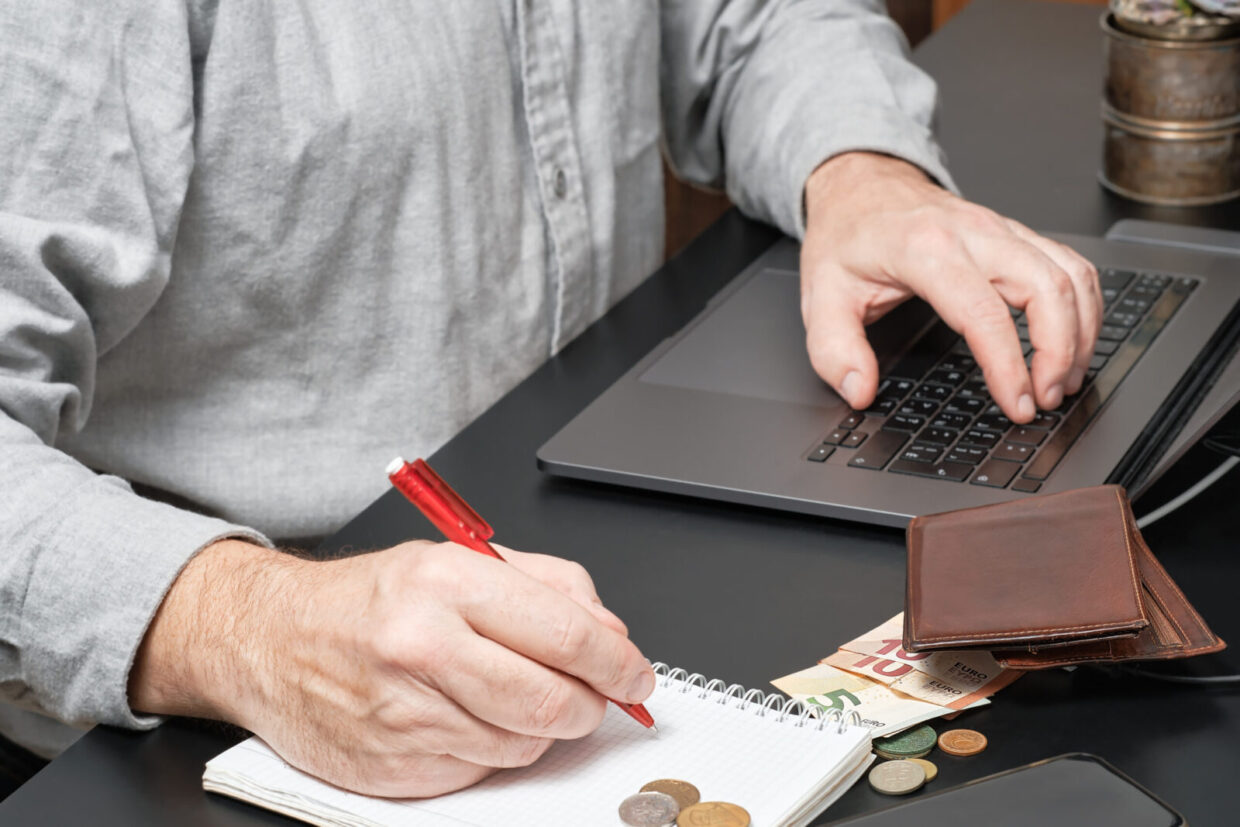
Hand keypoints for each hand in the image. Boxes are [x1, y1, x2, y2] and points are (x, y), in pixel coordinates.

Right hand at [129, 539, 653, 796]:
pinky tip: (470, 717)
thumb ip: (547, 588)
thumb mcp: (458, 561)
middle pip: (551, 702)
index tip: (636, 675)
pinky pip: (480, 771)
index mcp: (447, 584)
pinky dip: (495, 750)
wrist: (268, 640)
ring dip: (541, 729)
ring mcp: (405, 715)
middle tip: (596, 698)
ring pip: (522, 745)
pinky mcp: (392, 767)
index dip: (618, 663)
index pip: (566, 635)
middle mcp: (423, 648)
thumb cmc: (369, 599)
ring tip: (515, 695)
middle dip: (591, 706)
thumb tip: (611, 635)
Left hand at [800, 152, 1100, 422]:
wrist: (860, 183)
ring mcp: (1002, 229)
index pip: (984, 312)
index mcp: (926, 249)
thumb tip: (859, 391)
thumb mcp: (821, 295)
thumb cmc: (847, 235)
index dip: (1008, 365)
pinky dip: (1084, 306)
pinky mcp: (1017, 234)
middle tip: (1044, 399)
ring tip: (1062, 381)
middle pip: (1048, 289)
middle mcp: (975, 233)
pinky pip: (1070, 265)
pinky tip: (1073, 341)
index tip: (1015, 403)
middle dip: (1060, 352)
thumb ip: (834, 350)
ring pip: (1070, 275)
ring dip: (1080, 333)